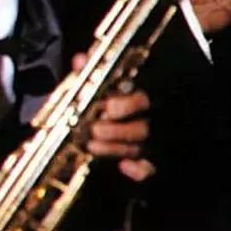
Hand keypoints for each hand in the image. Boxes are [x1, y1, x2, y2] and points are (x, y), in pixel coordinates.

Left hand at [75, 54, 154, 181]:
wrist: (123, 130)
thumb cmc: (108, 102)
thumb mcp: (102, 83)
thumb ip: (92, 73)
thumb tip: (80, 59)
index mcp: (142, 98)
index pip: (143, 100)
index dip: (127, 105)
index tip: (107, 107)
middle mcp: (149, 120)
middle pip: (141, 127)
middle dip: (116, 130)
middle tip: (95, 130)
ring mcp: (150, 142)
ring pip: (138, 148)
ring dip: (116, 148)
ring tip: (93, 146)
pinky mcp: (149, 162)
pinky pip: (149, 170)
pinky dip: (139, 170)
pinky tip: (124, 167)